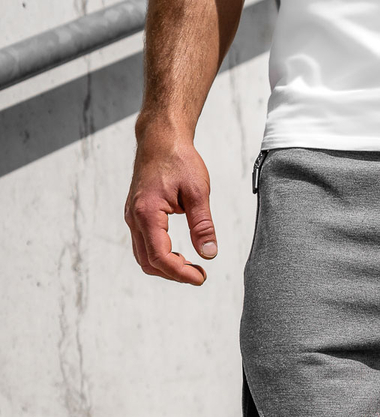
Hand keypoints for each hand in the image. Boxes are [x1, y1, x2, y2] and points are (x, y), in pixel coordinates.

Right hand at [125, 126, 217, 284]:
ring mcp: (133, 217)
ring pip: (143, 257)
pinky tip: (179, 253)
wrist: (159, 139)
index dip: (181, 273)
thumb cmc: (178, 159)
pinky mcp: (136, 215)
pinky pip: (143, 245)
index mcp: (148, 212)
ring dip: (166, 267)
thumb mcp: (197, 192)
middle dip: (174, 274)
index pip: (160, 257)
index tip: (201, 277)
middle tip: (199, 274)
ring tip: (191, 265)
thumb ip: (203, 225)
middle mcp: (134, 217)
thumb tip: (209, 254)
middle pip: (148, 263)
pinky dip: (160, 256)